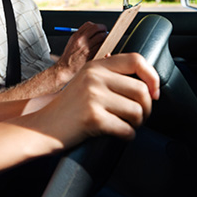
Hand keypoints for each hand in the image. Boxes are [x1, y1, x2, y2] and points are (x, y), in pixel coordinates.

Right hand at [42, 53, 158, 150]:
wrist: (43, 127)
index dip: (152, 76)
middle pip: (142, 90)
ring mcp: (93, 97)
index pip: (136, 60)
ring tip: (125, 124)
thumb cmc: (67, 108)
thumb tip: (146, 81)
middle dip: (146, 108)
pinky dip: (127, 136)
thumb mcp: (85, 81)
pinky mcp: (93, 118)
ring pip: (137, 111)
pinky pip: (126, 129)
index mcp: (95, 66)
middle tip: (138, 116)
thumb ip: (109, 75)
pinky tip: (118, 134)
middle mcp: (94, 78)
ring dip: (137, 123)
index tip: (154, 91)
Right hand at [53, 21, 106, 83]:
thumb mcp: (72, 43)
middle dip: (103, 29)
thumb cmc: (69, 57)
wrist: (65, 68)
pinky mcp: (91, 54)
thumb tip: (92, 32)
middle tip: (105, 32)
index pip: (89, 24)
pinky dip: (104, 46)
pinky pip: (101, 46)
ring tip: (104, 40)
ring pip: (101, 37)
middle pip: (96, 28)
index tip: (99, 28)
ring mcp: (86, 46)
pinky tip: (103, 47)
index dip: (96, 25)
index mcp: (76, 36)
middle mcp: (81, 39)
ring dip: (105, 37)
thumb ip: (80, 36)